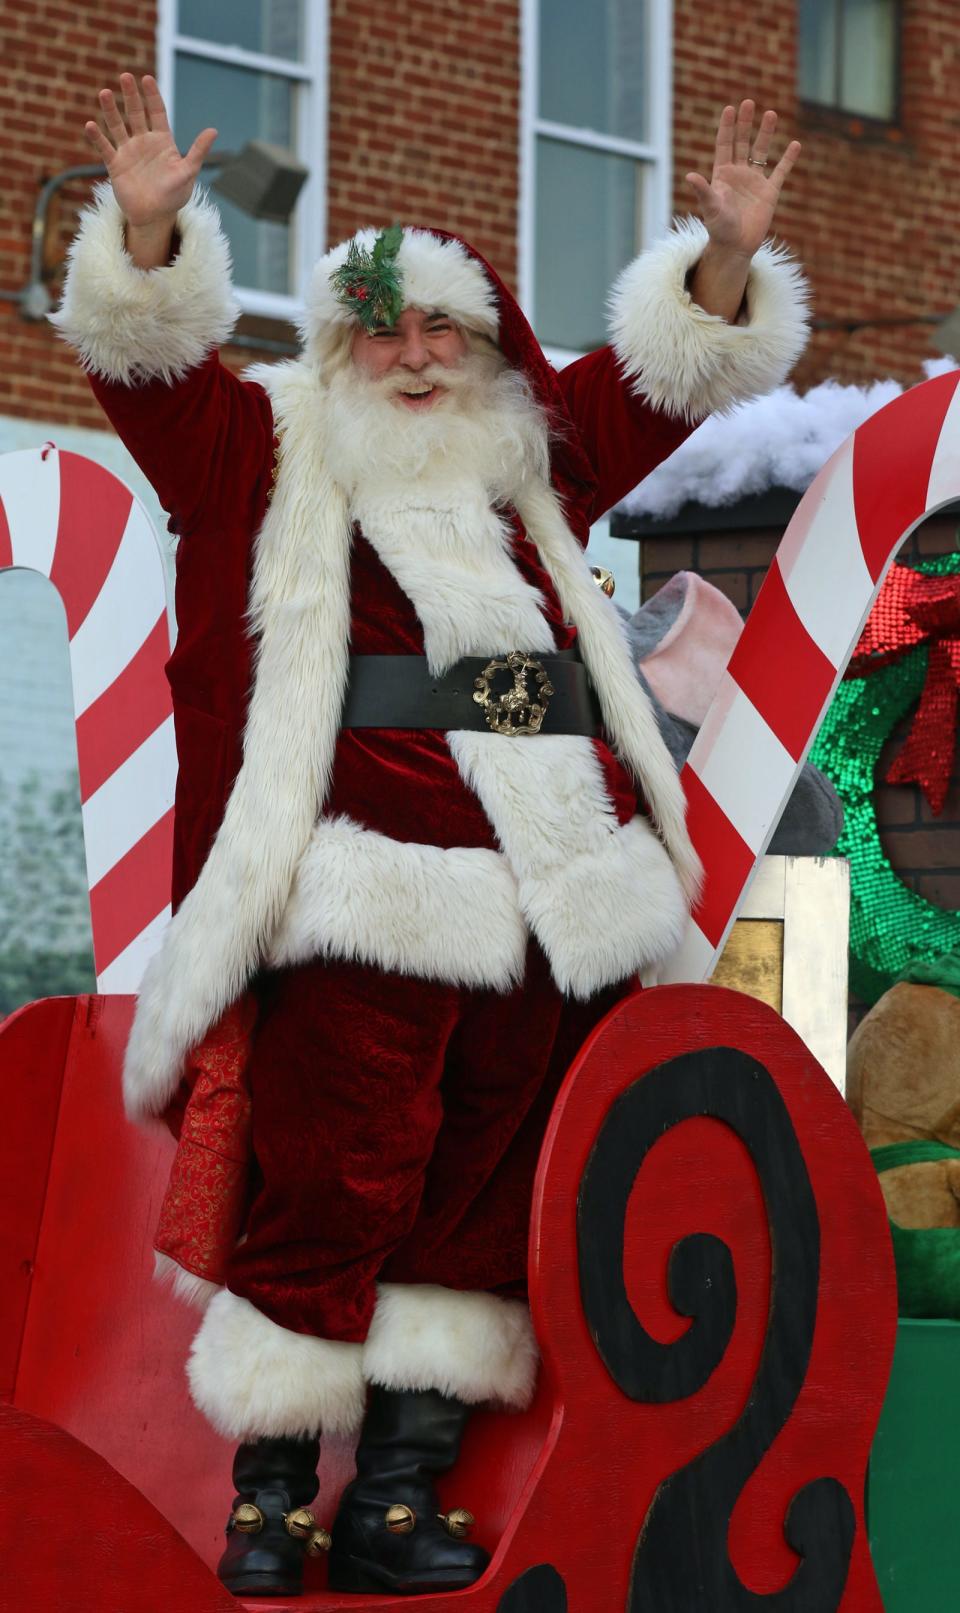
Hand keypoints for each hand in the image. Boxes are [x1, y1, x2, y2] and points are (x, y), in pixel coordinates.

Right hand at [84, 72, 216, 232]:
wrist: (154, 217)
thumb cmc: (174, 196)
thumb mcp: (188, 173)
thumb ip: (198, 151)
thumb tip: (213, 130)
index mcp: (162, 141)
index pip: (157, 112)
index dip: (152, 96)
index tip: (147, 79)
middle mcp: (143, 141)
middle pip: (135, 113)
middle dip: (131, 95)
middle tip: (125, 76)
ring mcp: (128, 151)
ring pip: (117, 125)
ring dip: (110, 110)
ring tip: (105, 93)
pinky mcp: (115, 164)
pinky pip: (105, 148)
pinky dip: (97, 137)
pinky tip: (90, 125)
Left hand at [685, 101, 800, 261]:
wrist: (735, 247)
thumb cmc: (719, 229)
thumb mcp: (710, 208)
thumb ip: (703, 191)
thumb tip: (690, 176)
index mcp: (722, 175)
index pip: (724, 145)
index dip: (727, 127)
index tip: (729, 108)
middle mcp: (738, 174)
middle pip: (742, 142)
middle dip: (745, 123)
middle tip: (748, 103)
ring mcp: (755, 181)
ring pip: (761, 151)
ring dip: (765, 133)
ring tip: (770, 113)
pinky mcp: (769, 192)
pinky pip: (780, 171)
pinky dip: (788, 159)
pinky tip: (795, 144)